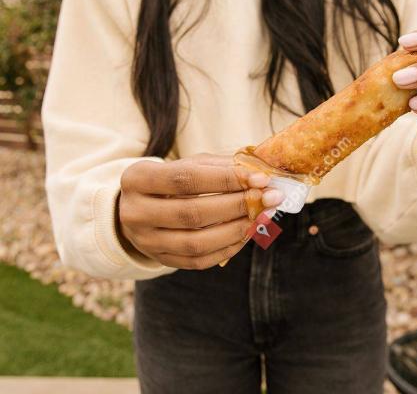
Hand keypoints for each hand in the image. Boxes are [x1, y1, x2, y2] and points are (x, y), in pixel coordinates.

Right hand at [118, 154, 283, 269]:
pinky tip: (248, 232)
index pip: (185, 179)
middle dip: (238, 205)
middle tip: (270, 198)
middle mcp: (135, 213)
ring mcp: (145, 242)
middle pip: (192, 213)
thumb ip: (220, 167)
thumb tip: (259, 174)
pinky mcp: (161, 260)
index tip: (260, 178)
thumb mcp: (187, 165)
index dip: (226, 179)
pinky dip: (229, 247)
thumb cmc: (171, 181)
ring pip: (197, 243)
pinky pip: (200, 260)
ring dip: (237, 229)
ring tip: (263, 215)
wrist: (139, 209)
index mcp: (137, 179)